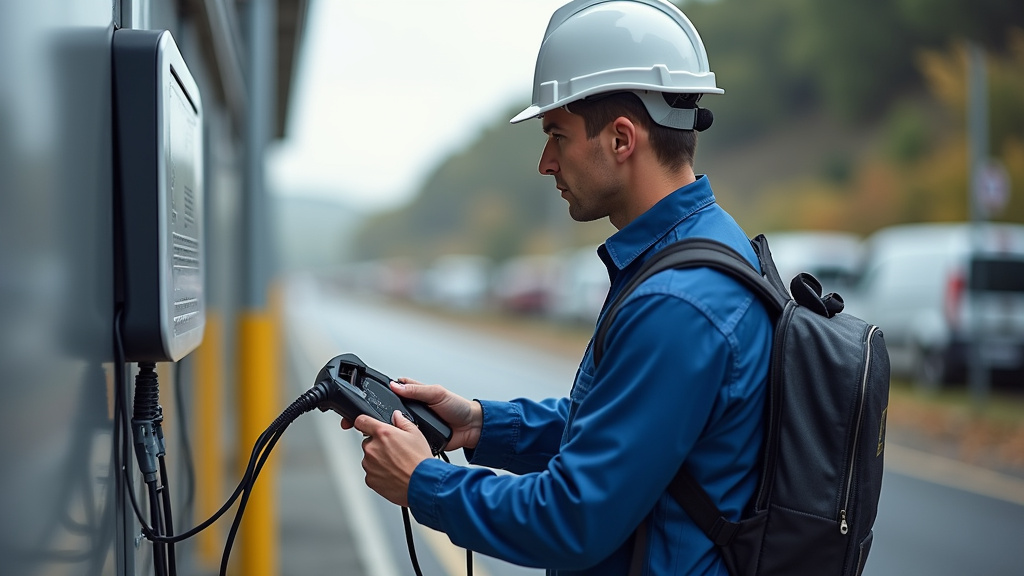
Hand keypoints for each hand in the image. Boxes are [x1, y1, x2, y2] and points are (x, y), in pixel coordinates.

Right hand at [339, 378, 482, 450]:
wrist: (471, 429)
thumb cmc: (457, 407)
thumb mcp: (437, 393)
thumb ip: (417, 390)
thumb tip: (396, 384)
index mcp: (412, 395)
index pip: (387, 393)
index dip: (372, 398)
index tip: (356, 403)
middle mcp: (409, 410)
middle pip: (384, 414)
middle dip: (370, 419)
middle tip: (356, 423)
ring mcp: (411, 426)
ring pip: (390, 430)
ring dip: (382, 434)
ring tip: (368, 437)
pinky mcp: (415, 439)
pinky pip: (401, 442)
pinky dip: (395, 446)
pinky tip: (387, 449)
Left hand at [352, 411, 430, 506]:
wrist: (422, 484)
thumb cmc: (420, 461)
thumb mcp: (416, 434)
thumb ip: (402, 421)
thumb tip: (396, 416)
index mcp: (382, 433)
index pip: (361, 421)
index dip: (365, 422)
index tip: (367, 425)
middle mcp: (372, 448)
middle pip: (368, 442)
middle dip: (378, 445)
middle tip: (393, 451)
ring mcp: (369, 465)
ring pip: (369, 459)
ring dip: (378, 460)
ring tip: (396, 465)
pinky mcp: (370, 479)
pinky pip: (371, 473)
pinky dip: (379, 473)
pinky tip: (393, 474)